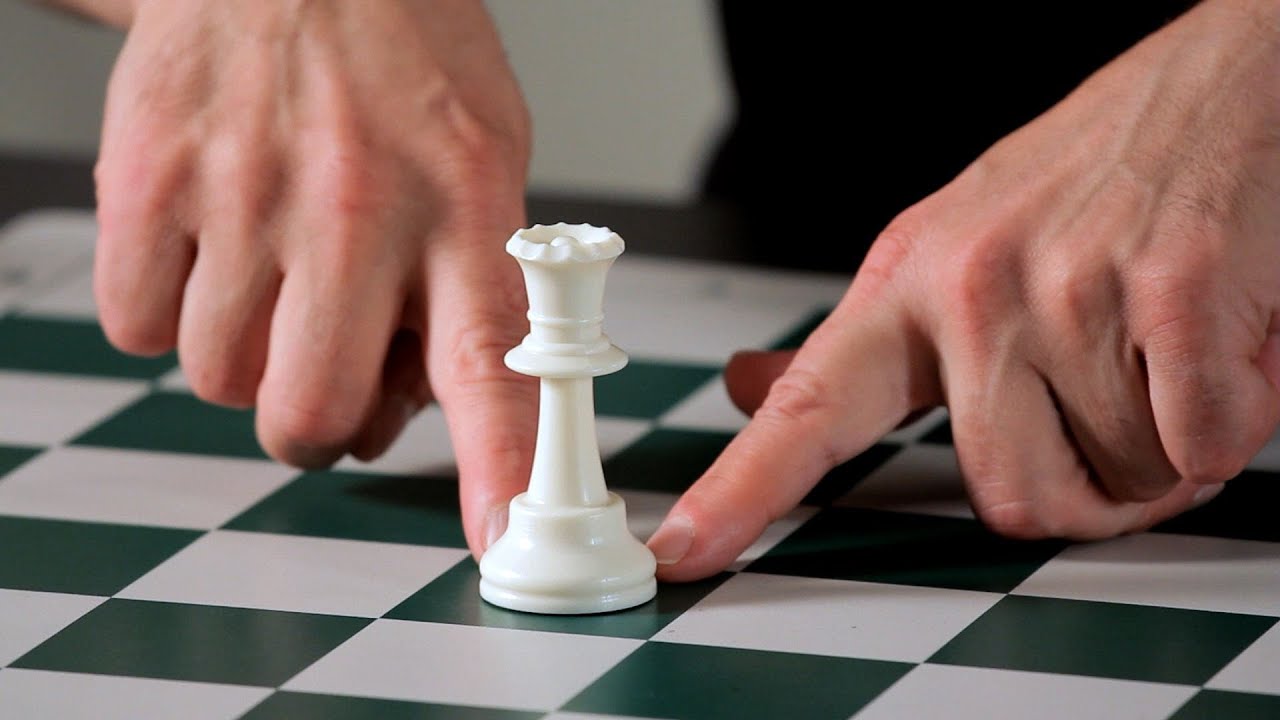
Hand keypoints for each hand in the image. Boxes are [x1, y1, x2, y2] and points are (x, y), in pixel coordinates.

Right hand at [92, 0, 536, 554]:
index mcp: (465, 204)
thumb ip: (463, 289)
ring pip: (220, 382)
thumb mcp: (487, 157)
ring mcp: (245, 195)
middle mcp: (357, 209)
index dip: (495, 466)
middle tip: (324, 380)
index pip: (489, 365)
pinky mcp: (149, 179)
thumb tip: (408, 410)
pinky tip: (207, 253)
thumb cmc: (402, 57)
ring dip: (244, 362)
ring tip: (270, 278)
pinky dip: (167, 318)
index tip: (498, 536)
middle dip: (317, 430)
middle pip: (312, 412)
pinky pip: (138, 329)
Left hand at [649, 0, 1279, 579]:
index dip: (741, 490)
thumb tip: (751, 387)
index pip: (809, 408)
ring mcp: (1069, 288)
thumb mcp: (949, 245)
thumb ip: (863, 344)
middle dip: (1086, 493)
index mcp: (905, 281)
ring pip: (1120, 481)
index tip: (681, 549)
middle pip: (1011, 500)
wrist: (1224, 84)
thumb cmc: (1088, 176)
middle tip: (1118, 420)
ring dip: (1161, 454)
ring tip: (1163, 364)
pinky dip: (1231, 422)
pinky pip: (1204, 446)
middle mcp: (971, 287)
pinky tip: (1221, 349)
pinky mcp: (1174, 290)